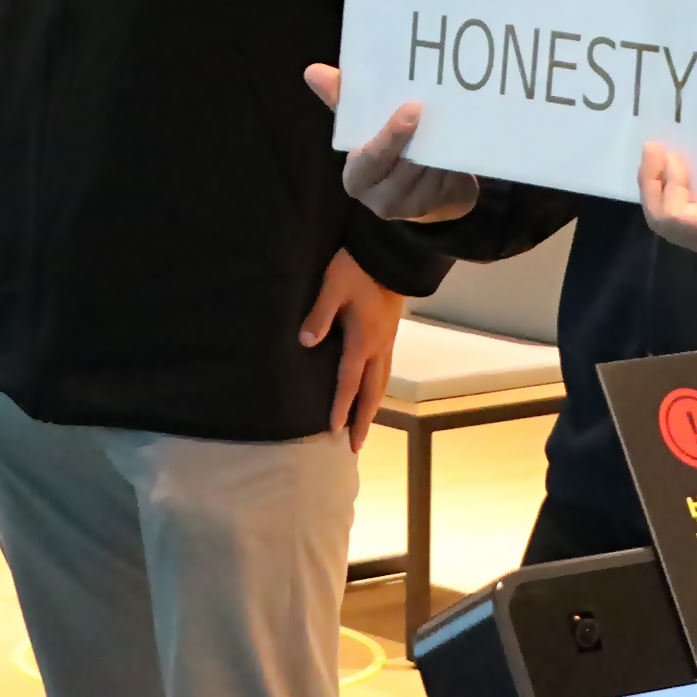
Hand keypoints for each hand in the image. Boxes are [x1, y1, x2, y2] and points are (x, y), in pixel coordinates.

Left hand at [299, 248, 404, 451]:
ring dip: (373, 405)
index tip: (333, 431)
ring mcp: (388, 339)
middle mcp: (378, 346)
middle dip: (363, 419)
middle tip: (356, 445)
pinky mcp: (392, 330)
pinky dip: (380, 385)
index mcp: (362, 339)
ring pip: (382, 381)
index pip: (348, 381)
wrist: (392, 250)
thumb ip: (319, 315)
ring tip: (366, 424)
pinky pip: (386, 367)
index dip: (340, 406)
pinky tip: (375, 385)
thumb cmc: (357, 266)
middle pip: (371, 391)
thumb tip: (305, 344)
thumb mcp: (333, 286)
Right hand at [304, 64, 478, 222]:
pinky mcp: (442, 206)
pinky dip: (456, 161)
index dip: (390, 138)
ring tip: (453, 119)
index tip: (411, 110)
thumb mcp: (362, 125)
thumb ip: (341, 100)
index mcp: (358, 179)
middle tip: (436, 111)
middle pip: (404, 169)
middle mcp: (382, 199)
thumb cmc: (385, 149)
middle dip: (420, 142)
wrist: (421, 185)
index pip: (370, 160)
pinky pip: (452, 181)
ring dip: (441, 149)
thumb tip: (312, 71)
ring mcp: (414, 206)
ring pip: (430, 174)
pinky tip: (462, 140)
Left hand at [639, 132, 696, 267]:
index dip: (663, 189)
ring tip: (661, 154)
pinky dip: (677, 192)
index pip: (678, 221)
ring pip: (674, 221)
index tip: (664, 153)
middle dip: (654, 187)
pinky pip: (688, 216)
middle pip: (667, 224)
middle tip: (654, 148)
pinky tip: (679, 166)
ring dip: (663, 189)